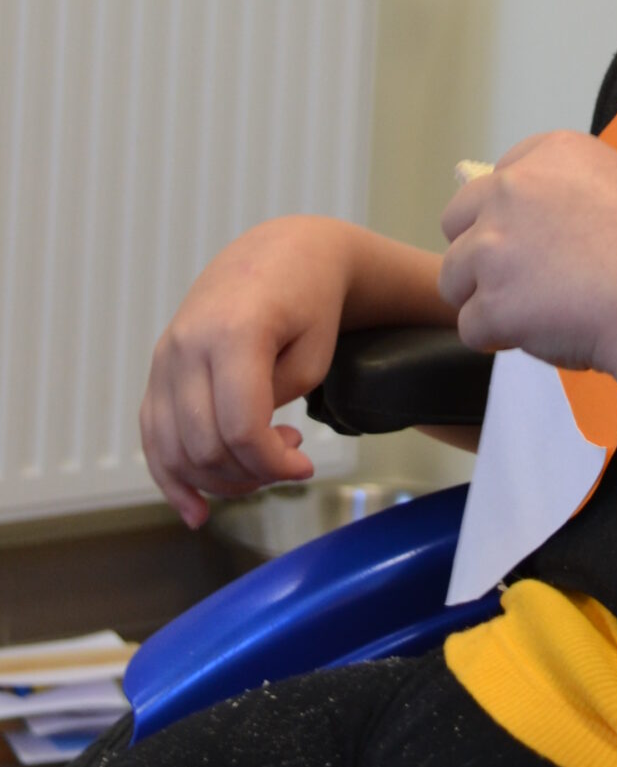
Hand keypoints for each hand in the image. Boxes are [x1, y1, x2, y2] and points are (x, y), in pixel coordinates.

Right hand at [141, 217, 356, 527]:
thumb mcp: (313, 354)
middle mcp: (187, 344)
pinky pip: (152, 436)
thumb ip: (275, 408)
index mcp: (233, 332)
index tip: (305, 467)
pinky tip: (195, 511)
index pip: (241, 427)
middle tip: (289, 459)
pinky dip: (171, 478)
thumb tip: (246, 459)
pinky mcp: (158, 368)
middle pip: (204, 445)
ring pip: (174, 449)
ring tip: (261, 462)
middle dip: (250, 472)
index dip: (273, 463)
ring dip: (219, 478)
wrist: (280, 255)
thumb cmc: (309, 303)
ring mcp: (166, 356)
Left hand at [438, 130, 616, 377]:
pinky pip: (472, 329)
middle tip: (530, 284)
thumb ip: (572, 199)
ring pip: (453, 277)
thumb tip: (536, 236)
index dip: (514, 220)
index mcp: (553, 151)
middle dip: (483, 255)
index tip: (548, 246)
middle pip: (457, 221)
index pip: (497, 179)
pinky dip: (503, 341)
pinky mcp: (492, 301)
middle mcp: (513, 186)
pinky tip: (550, 336)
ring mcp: (496, 243)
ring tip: (543, 315)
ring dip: (489, 300)